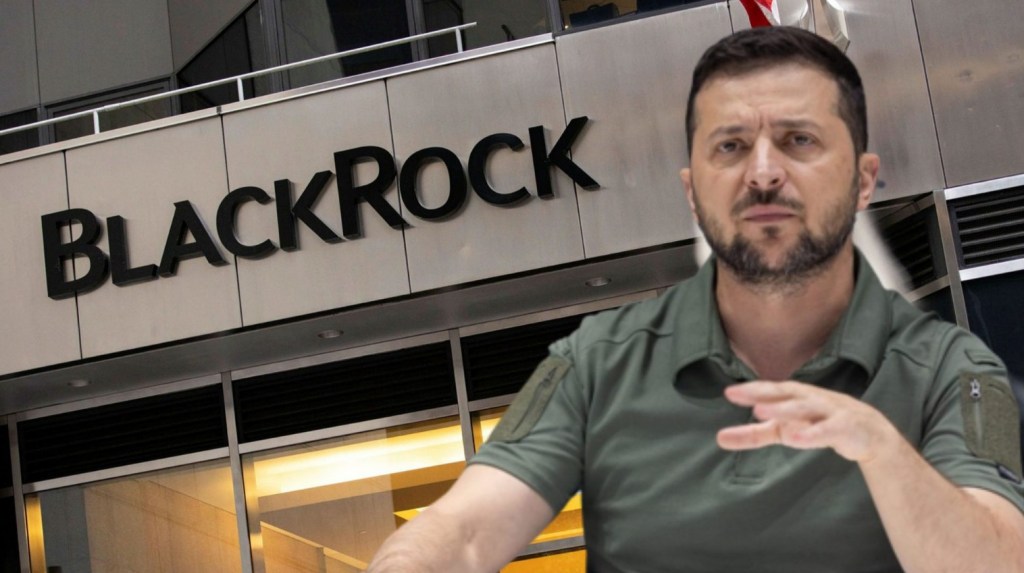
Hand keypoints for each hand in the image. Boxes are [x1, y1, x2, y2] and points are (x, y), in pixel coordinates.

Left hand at [717, 380, 897, 462]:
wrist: (868, 431)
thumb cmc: (816, 424)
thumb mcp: (782, 430)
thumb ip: (753, 434)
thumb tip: (719, 438)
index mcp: (792, 396)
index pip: (768, 391)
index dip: (750, 390)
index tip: (728, 392)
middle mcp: (809, 398)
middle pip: (783, 393)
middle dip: (761, 393)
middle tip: (737, 394)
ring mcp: (828, 410)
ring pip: (803, 408)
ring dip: (782, 409)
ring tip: (760, 411)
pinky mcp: (845, 427)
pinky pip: (827, 429)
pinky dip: (812, 433)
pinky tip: (796, 439)